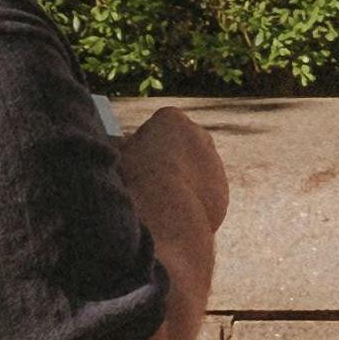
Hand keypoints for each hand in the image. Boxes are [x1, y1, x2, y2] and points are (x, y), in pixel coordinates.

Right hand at [118, 103, 229, 258]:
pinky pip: (203, 199)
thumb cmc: (134, 181)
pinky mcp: (222, 193)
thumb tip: (116, 146)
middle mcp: (199, 136)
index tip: (135, 162)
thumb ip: (124, 148)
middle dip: (169, 163)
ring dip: (183, 187)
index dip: (145, 146)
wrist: (165, 213)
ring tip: (160, 206)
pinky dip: (192, 208)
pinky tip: (174, 220)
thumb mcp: (119, 157)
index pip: (159, 127)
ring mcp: (214, 165)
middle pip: (182, 148)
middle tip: (149, 184)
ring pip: (195, 175)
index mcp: (172, 119)